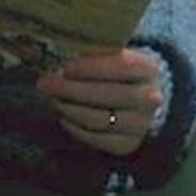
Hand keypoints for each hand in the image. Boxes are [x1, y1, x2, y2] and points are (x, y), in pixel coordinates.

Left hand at [36, 48, 162, 156]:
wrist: (142, 100)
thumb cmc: (119, 72)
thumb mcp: (115, 55)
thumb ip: (95, 52)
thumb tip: (61, 50)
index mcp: (149, 69)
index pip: (120, 66)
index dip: (90, 67)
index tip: (66, 67)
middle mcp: (150, 98)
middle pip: (106, 95)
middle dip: (71, 89)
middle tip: (45, 83)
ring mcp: (140, 124)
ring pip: (97, 118)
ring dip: (69, 108)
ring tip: (53, 98)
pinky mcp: (127, 144)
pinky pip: (95, 138)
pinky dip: (75, 127)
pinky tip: (64, 115)